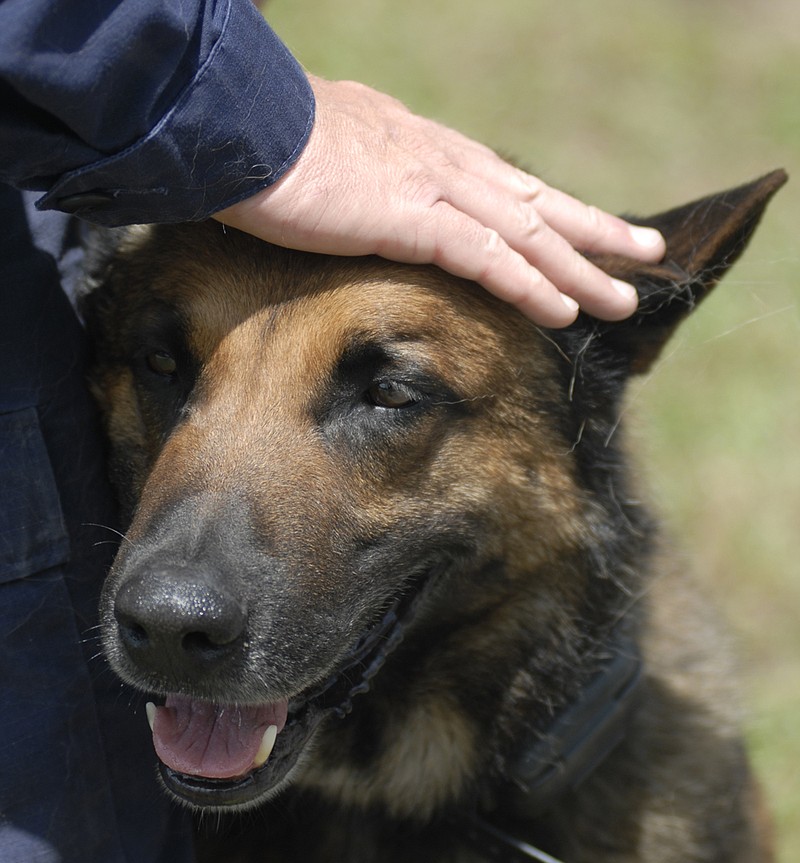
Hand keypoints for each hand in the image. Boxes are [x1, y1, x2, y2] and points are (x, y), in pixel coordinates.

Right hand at [213, 76, 665, 327]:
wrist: (233, 128)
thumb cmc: (264, 148)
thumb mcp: (326, 163)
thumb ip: (360, 182)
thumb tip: (359, 203)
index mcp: (422, 148)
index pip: (503, 182)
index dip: (551, 208)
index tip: (587, 229)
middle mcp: (441, 161)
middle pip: (535, 201)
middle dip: (594, 231)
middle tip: (644, 253)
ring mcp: (432, 185)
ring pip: (527, 231)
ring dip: (580, 268)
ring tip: (624, 300)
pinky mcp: (413, 215)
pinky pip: (488, 256)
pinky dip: (529, 283)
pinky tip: (564, 309)